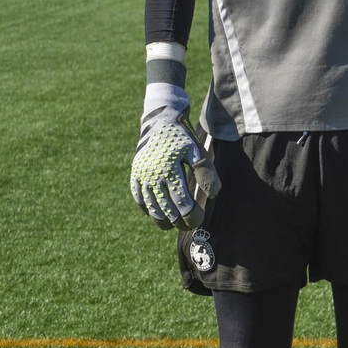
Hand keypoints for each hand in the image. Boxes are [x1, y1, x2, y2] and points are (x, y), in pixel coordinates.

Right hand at [131, 85, 220, 229]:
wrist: (160, 121)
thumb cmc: (183, 138)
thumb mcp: (197, 151)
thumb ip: (205, 173)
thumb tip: (213, 195)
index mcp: (170, 170)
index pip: (182, 202)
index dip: (192, 215)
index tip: (200, 220)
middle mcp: (152, 175)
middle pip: (166, 208)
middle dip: (179, 221)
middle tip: (190, 226)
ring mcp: (141, 176)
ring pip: (151, 206)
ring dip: (162, 219)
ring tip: (172, 225)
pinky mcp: (134, 175)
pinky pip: (139, 198)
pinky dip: (147, 209)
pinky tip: (157, 214)